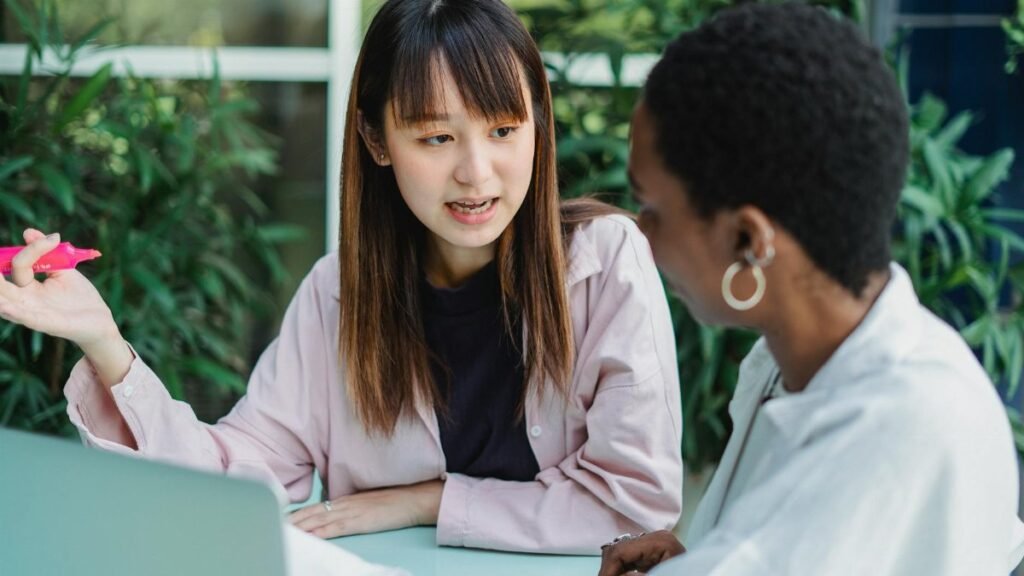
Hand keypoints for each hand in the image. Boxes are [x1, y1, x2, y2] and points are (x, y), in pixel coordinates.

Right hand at [0, 229, 132, 386]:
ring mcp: (34, 312)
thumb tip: (28, 232)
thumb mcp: (63, 270)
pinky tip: (5, 307)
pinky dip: (16, 313)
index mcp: (28, 286)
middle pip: (3, 287)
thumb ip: (46, 253)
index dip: (33, 250)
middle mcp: (26, 299)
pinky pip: (28, 319)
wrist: (100, 321)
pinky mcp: (47, 324)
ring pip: (8, 303)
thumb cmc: (79, 297)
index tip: (55, 239)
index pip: (20, 265)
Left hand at [288, 479, 443, 538]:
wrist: (414, 499)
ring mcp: (350, 512)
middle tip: (269, 526)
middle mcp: (343, 504)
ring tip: (282, 533)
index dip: (296, 515)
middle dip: (290, 521)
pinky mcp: (359, 522)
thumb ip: (350, 509)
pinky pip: (334, 529)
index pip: (314, 508)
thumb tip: (336, 517)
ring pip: (317, 520)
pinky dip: (319, 533)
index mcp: (345, 500)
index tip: (280, 520)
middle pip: (310, 513)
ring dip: (299, 528)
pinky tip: (309, 538)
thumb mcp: (367, 504)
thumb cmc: (394, 503)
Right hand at [598, 530, 685, 575]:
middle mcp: (656, 537)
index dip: (607, 571)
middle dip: (609, 571)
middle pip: (617, 551)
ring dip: (613, 570)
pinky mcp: (653, 554)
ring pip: (620, 555)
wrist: (712, 574)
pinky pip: (629, 560)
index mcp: (660, 542)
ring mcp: (654, 544)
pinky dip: (622, 570)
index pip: (620, 551)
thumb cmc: (690, 573)